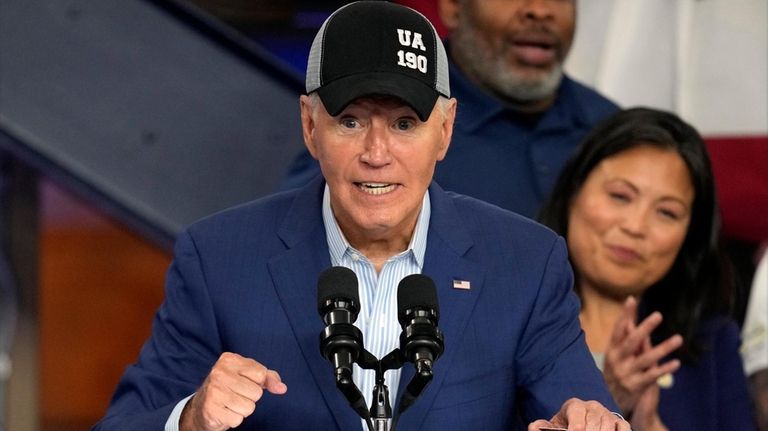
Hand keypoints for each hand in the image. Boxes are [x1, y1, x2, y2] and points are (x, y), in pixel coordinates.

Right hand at [180, 352, 287, 430]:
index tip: (245, 383)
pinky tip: (224, 412)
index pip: (261, 374)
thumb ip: (268, 378)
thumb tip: (282, 388)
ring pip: (249, 407)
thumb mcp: (249, 376)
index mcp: (229, 359)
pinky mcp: (211, 409)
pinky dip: (234, 419)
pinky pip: (238, 420)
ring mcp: (214, 391)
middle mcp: (219, 372)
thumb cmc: (230, 388)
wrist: (202, 406)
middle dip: (250, 398)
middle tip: (236, 395)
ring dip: (243, 410)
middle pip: (256, 392)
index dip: (258, 383)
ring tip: (230, 404)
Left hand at [528, 398, 630, 429]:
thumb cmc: (566, 427)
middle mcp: (592, 406)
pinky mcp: (619, 422)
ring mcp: (607, 413)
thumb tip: (533, 427)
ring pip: (608, 424)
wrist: (580, 425)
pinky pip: (624, 427)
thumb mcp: (553, 426)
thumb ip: (542, 427)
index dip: (576, 425)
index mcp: (574, 405)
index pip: (576, 412)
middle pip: (593, 421)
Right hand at [603, 297, 681, 414]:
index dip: (625, 315)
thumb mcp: (615, 357)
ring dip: (663, 348)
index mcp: (611, 351)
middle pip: (631, 341)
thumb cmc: (615, 374)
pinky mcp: (635, 386)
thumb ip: (625, 340)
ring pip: (646, 359)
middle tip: (658, 315)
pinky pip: (652, 376)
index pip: (618, 329)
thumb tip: (631, 319)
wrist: (608, 404)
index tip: (632, 299)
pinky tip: (676, 363)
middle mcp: (617, 360)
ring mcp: (626, 374)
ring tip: (678, 338)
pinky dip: (664, 369)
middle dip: (644, 327)